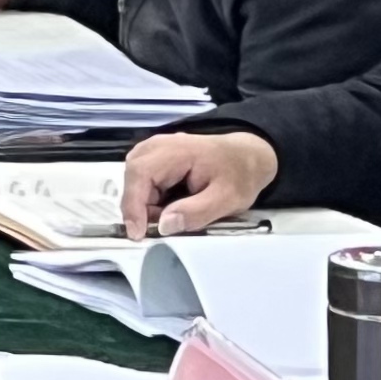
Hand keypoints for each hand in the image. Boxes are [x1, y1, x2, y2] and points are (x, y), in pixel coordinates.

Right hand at [119, 130, 279, 236]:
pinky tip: (173, 202)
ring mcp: (152, 149)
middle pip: (132, 178)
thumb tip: (164, 225)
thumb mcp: (227, 199)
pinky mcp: (153, 156)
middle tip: (167, 224)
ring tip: (176, 211)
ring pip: (134, 181)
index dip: (133, 205)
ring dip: (147, 203)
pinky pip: (141, 180)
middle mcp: (156, 145)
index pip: (140, 174)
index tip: (137, 233)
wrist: (248, 157)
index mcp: (174, 151)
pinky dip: (151, 197)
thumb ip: (196, 212)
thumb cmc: (240, 176)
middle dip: (141, 207)